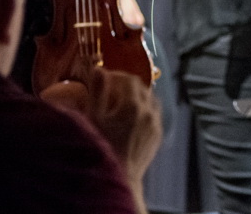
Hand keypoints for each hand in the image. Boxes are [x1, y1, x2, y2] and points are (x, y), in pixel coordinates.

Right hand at [84, 68, 161, 184]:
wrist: (118, 179)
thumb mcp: (93, 119)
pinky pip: (155, 114)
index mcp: (133, 106)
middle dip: (126, 84)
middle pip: (142, 88)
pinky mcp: (157, 136)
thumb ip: (97, 92)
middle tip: (110, 88)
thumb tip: (99, 70)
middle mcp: (149, 112)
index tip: (103, 78)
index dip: (116, 75)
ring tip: (121, 102)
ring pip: (151, 100)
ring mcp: (156, 124)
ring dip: (137, 96)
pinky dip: (144, 109)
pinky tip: (132, 116)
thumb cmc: (100, 151)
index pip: (129, 79)